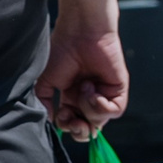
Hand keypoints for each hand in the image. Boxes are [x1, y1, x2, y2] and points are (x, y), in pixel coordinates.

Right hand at [34, 10, 128, 139]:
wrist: (79, 31)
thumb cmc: (61, 49)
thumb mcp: (45, 80)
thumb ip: (44, 102)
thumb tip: (50, 121)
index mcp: (71, 97)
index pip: (72, 123)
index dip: (67, 126)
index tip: (61, 117)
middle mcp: (89, 98)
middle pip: (89, 129)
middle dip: (80, 130)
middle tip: (74, 121)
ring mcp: (104, 95)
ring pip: (100, 122)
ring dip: (88, 110)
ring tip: (83, 88)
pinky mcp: (118, 90)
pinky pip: (114, 111)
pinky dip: (101, 106)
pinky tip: (91, 88)